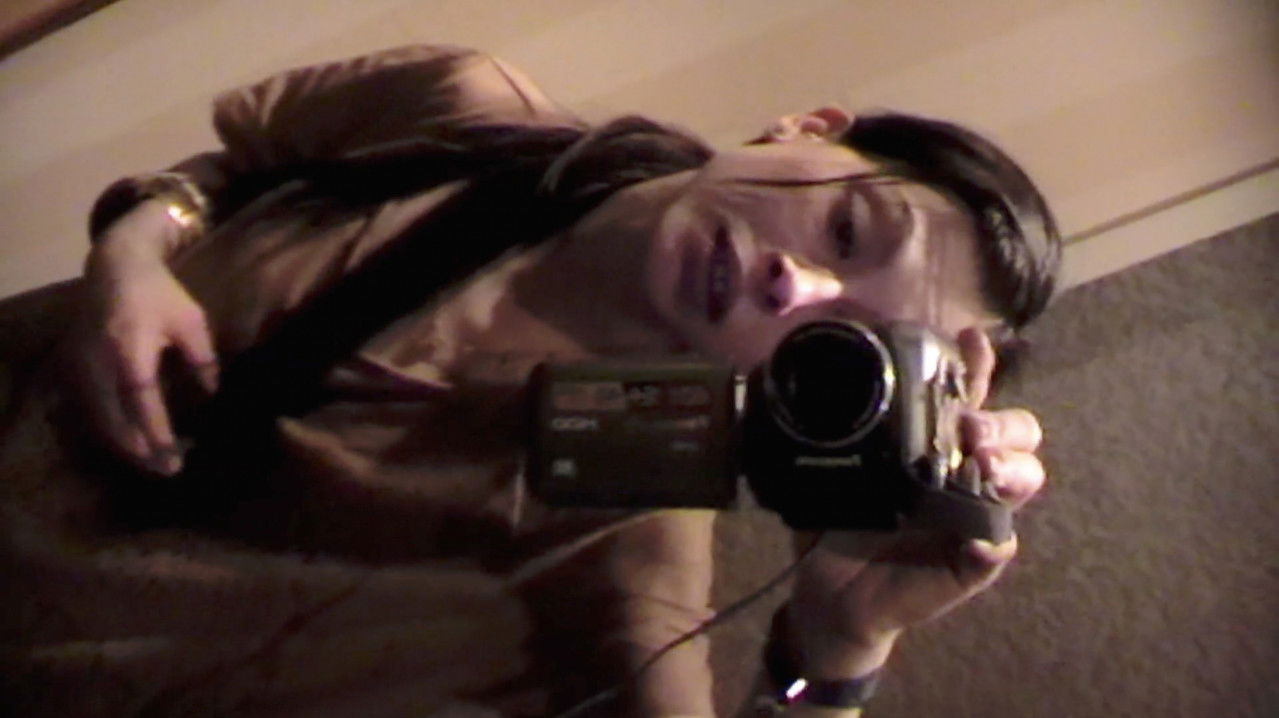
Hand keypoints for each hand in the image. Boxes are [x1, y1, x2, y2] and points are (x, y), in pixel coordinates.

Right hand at [68, 204, 218, 474]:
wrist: (114, 268)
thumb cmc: (158, 294)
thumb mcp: (191, 321)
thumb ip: (202, 359)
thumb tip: (211, 394)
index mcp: (129, 347)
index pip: (140, 400)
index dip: (154, 431)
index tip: (170, 456)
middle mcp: (98, 361)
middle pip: (114, 420)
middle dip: (141, 450)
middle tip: (169, 470)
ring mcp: (81, 367)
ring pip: (99, 421)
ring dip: (126, 445)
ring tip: (156, 462)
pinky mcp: (73, 370)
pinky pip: (90, 411)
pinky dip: (112, 430)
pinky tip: (135, 443)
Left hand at [785, 327, 1045, 678]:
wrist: (828, 588)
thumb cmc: (841, 520)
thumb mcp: (841, 467)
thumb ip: (849, 430)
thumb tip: (833, 381)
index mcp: (938, 441)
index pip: (974, 395)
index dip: (979, 366)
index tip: (969, 341)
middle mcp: (966, 471)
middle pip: (1018, 433)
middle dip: (1002, 422)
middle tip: (970, 428)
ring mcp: (974, 515)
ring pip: (1024, 480)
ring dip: (1011, 468)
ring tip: (982, 466)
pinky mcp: (970, 563)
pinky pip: (999, 548)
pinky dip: (994, 539)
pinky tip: (981, 536)